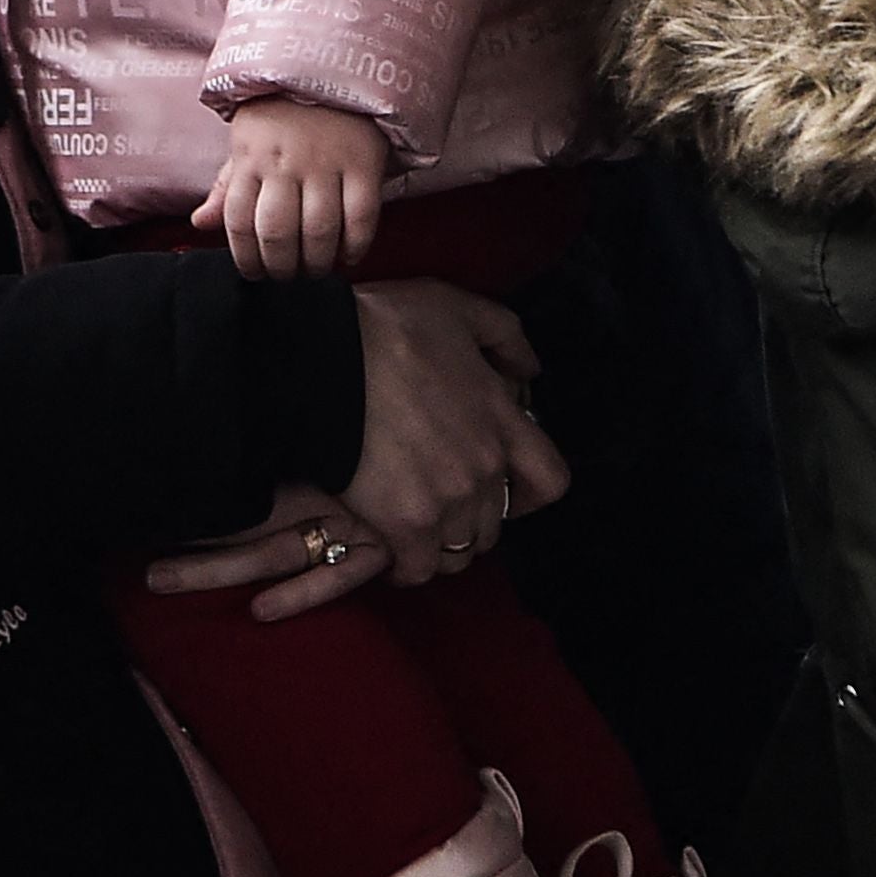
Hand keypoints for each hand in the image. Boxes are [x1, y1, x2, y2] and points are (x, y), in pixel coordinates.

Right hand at [143, 284, 571, 613]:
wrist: (324, 359)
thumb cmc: (387, 327)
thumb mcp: (459, 307)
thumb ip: (506, 336)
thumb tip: (531, 369)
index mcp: (502, 422)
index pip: (551, 481)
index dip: (529, 491)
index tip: (505, 487)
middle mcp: (484, 470)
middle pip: (496, 525)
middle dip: (473, 517)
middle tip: (441, 502)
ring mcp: (447, 502)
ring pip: (460, 552)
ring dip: (441, 544)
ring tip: (414, 527)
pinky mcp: (404, 525)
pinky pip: (418, 569)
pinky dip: (406, 566)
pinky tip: (388, 547)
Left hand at [199, 97, 387, 280]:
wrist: (335, 66)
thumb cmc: (283, 115)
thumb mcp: (247, 143)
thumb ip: (226, 188)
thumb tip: (200, 224)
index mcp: (251, 158)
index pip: (237, 221)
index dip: (245, 258)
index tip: (256, 274)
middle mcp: (285, 161)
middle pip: (276, 233)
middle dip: (281, 268)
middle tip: (288, 276)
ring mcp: (326, 161)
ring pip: (319, 230)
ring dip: (317, 263)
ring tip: (317, 269)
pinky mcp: (363, 161)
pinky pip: (361, 217)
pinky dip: (355, 246)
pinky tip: (349, 256)